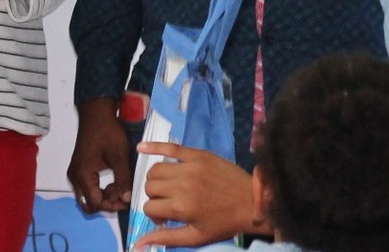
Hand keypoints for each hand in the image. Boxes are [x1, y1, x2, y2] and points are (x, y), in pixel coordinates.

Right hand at [68, 97, 132, 213]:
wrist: (96, 112)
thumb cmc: (108, 131)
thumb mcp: (119, 155)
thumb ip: (123, 178)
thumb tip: (127, 199)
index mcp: (83, 175)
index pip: (95, 204)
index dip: (112, 206)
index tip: (127, 199)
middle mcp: (75, 177)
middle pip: (88, 204)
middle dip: (106, 204)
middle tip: (122, 194)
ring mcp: (75, 173)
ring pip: (87, 197)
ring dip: (103, 196)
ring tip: (120, 185)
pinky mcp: (78, 168)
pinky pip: (87, 188)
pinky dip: (99, 189)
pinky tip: (113, 180)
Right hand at [131, 142, 260, 248]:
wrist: (250, 202)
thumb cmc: (223, 223)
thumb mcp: (196, 237)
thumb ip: (166, 238)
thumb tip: (137, 244)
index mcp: (181, 207)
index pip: (149, 207)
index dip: (154, 215)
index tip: (165, 218)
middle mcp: (182, 185)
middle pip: (150, 187)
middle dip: (154, 198)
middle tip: (167, 203)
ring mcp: (189, 167)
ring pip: (156, 169)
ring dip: (155, 180)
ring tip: (167, 187)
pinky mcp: (197, 155)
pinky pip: (170, 147)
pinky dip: (153, 146)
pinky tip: (141, 147)